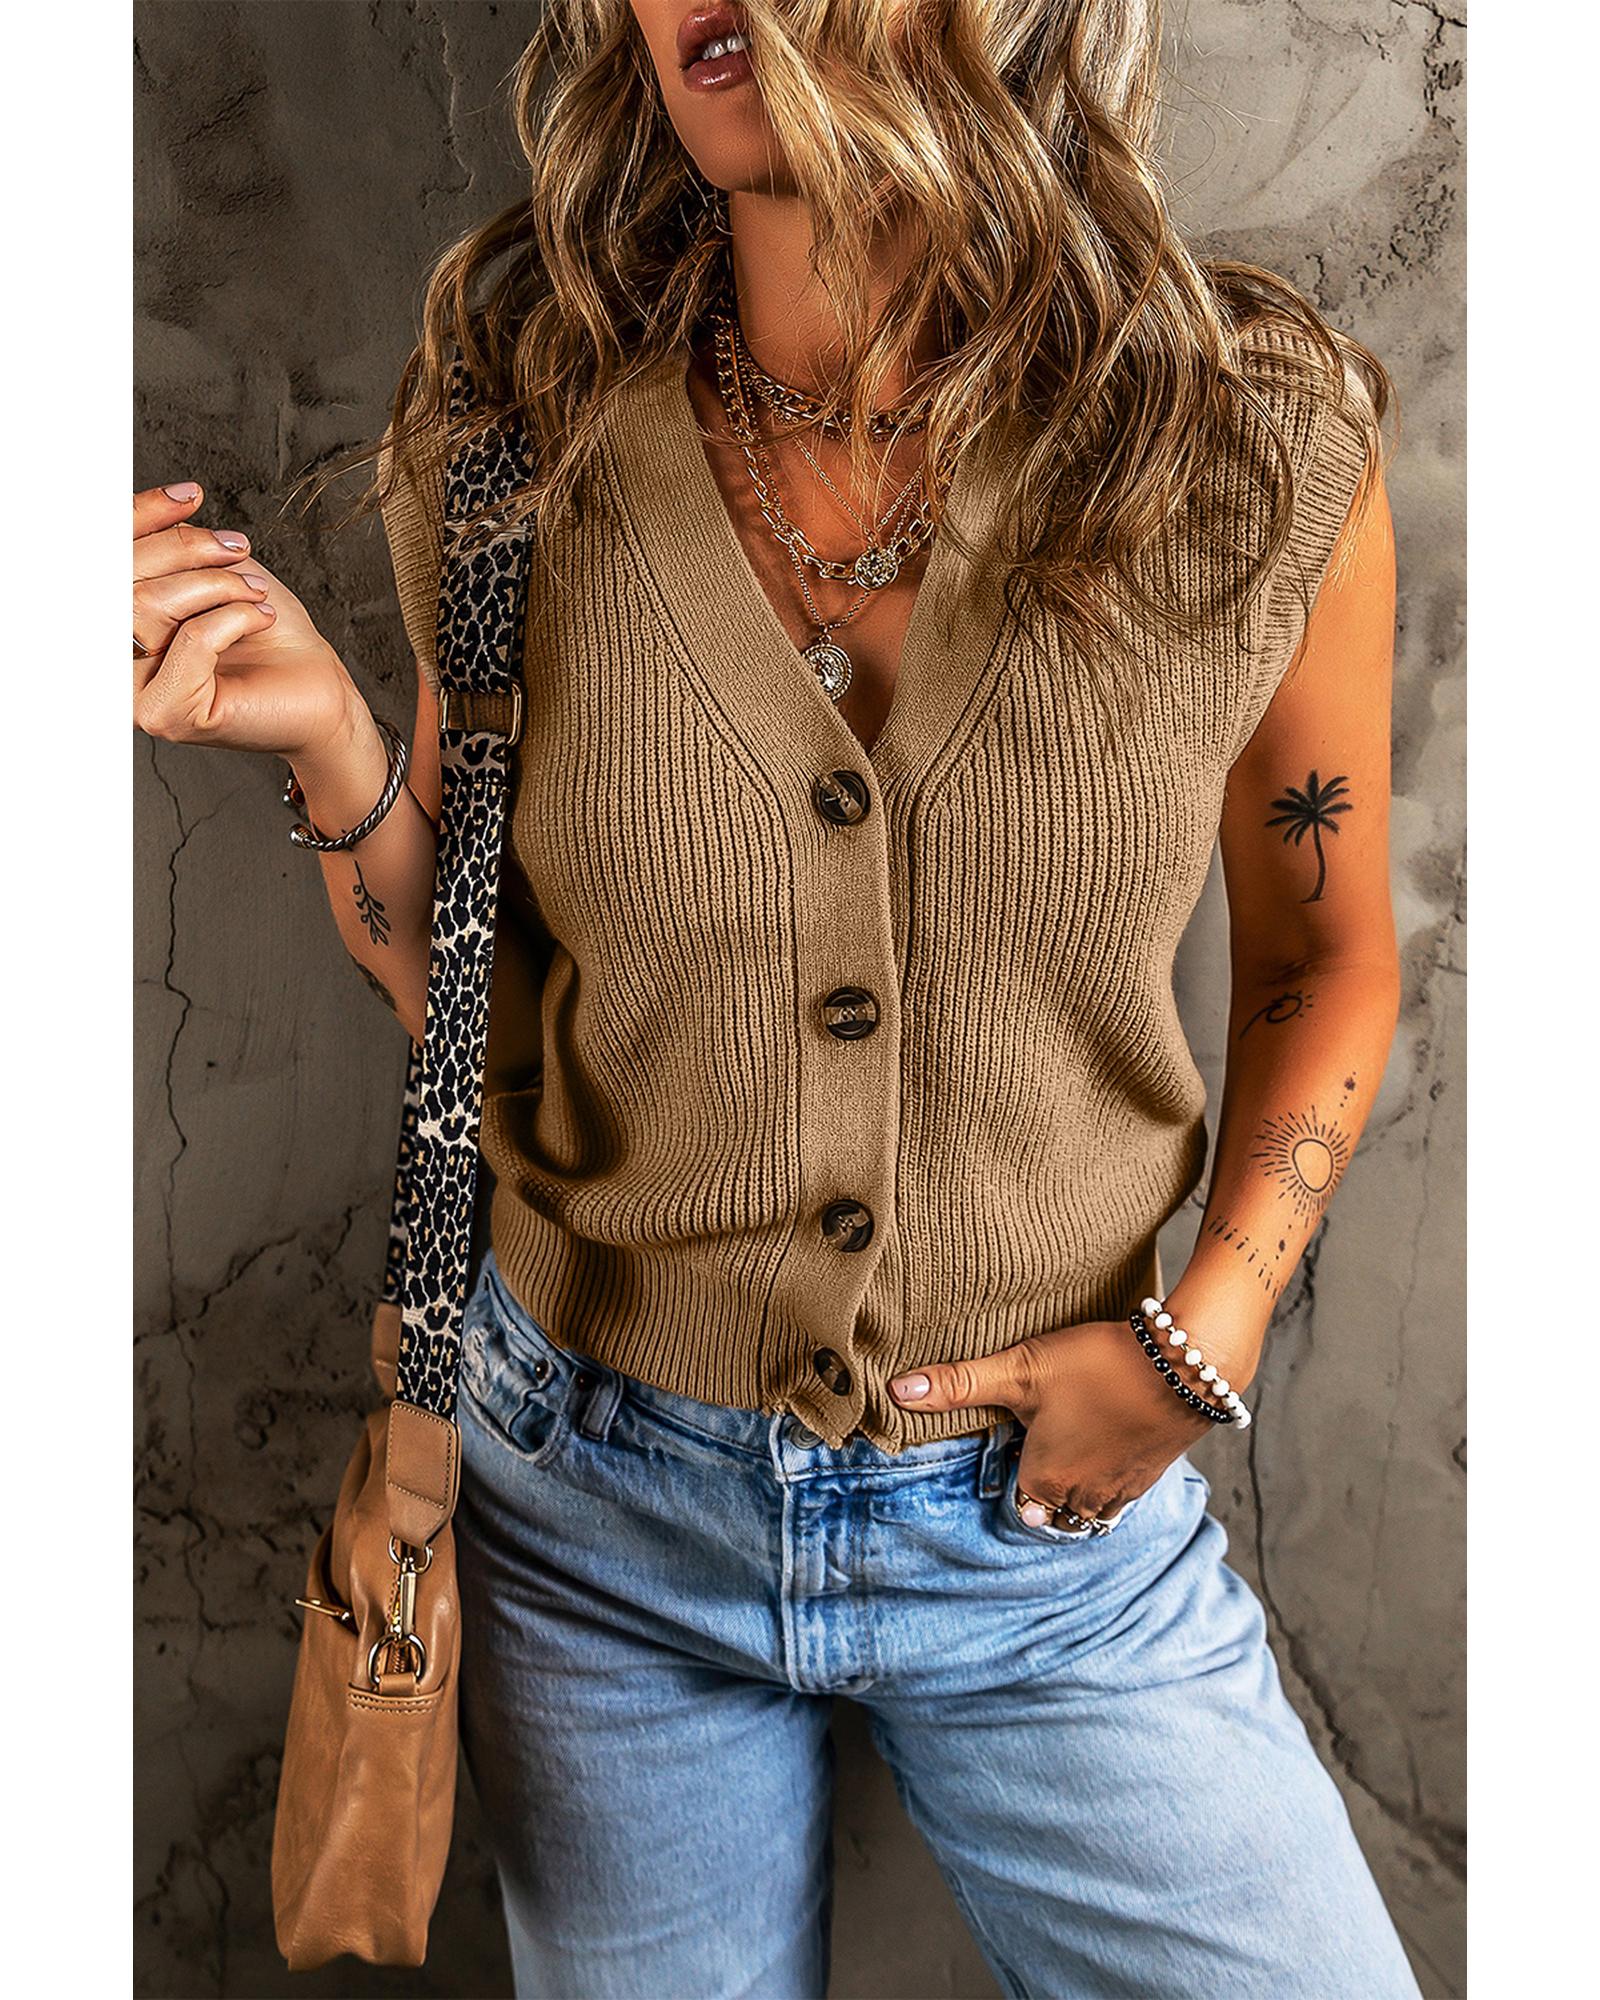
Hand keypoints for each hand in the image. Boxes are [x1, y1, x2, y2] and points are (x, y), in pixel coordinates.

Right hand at [133, 480, 361, 760]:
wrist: (316, 684)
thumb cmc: (265, 632)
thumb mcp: (214, 570)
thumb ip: (168, 547)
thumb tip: (147, 513)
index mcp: (117, 622)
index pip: (108, 561)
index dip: (140, 518)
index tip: (188, 495)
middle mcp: (114, 661)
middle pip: (124, 579)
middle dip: (187, 552)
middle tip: (236, 551)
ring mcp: (134, 694)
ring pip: (152, 606)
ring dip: (219, 586)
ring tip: (254, 594)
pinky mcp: (166, 715)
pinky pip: (193, 640)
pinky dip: (236, 618)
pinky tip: (259, 621)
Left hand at [889, 1319, 1234, 1528]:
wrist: (1185, 1366)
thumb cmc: (1097, 1367)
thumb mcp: (1021, 1369)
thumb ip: (960, 1384)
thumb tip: (896, 1392)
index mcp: (1046, 1479)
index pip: (1018, 1505)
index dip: (1011, 1485)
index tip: (1008, 1461)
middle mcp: (1083, 1495)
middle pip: (1053, 1513)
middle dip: (1042, 1497)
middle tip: (1033, 1463)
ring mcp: (1122, 1489)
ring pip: (1090, 1511)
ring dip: (1075, 1496)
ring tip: (1066, 1464)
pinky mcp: (1152, 1473)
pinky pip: (1122, 1497)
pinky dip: (1109, 1484)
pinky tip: (1107, 1451)